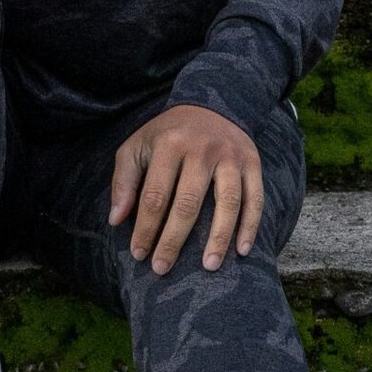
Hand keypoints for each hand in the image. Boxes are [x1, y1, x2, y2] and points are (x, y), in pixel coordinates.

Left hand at [109, 104, 263, 274]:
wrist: (212, 103)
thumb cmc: (167, 133)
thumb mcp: (137, 146)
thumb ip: (124, 181)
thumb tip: (116, 220)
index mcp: (169, 144)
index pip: (154, 195)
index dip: (145, 228)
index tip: (138, 254)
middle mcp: (202, 149)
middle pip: (188, 203)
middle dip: (174, 240)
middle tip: (163, 268)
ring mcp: (230, 156)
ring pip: (227, 203)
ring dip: (218, 238)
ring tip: (208, 266)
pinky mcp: (253, 162)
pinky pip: (255, 198)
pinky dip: (250, 226)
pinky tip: (241, 250)